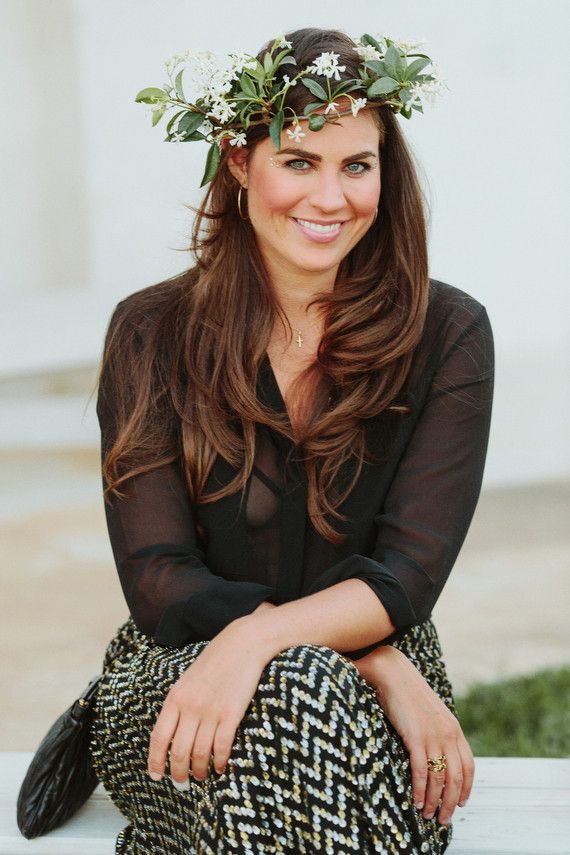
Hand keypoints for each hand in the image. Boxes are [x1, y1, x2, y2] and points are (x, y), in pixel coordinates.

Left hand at [148, 612, 271, 786]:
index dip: (155, 761)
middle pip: (178, 751)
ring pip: (199, 753)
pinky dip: (219, 762)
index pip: (159, 737)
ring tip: (202, 775)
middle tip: (181, 782)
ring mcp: (211, 710)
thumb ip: (178, 704)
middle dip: (178, 773)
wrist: (242, 643)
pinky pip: (221, 747)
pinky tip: (219, 767)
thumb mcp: (187, 680)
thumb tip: (172, 734)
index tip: (156, 776)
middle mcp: (190, 706)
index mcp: (175, 697)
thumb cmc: (215, 661)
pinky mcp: (232, 713)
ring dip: (200, 770)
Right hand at [353, 645, 473, 825]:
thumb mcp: (430, 713)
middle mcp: (449, 733)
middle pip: (457, 777)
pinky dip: (421, 791)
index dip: (466, 788)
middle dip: (451, 803)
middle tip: (444, 820)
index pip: (469, 766)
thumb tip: (436, 754)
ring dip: (436, 802)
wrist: (393, 673)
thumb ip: (437, 732)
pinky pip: (422, 772)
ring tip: (429, 816)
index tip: (461, 804)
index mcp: (454, 728)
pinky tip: (417, 802)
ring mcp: (433, 735)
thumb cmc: (407, 693)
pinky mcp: (415, 737)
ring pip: (441, 778)